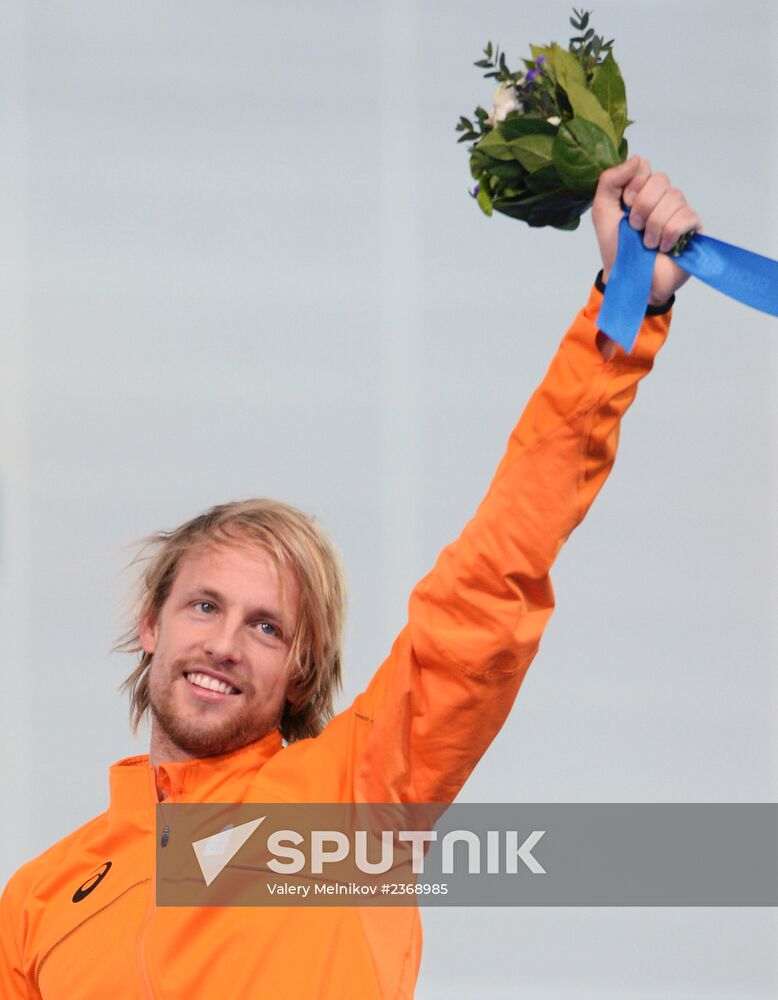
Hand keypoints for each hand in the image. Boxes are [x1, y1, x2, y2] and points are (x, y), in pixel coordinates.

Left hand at [592, 156, 702, 306]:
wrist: (629, 280)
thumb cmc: (617, 249)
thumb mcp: (603, 213)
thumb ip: (610, 181)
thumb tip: (636, 158)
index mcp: (641, 191)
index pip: (644, 167)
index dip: (633, 185)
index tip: (625, 206)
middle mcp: (662, 197)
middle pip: (660, 180)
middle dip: (642, 207)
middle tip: (635, 228)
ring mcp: (679, 211)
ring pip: (673, 199)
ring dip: (653, 226)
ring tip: (647, 244)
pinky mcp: (693, 228)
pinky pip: (685, 218)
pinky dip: (669, 235)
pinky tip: (663, 248)